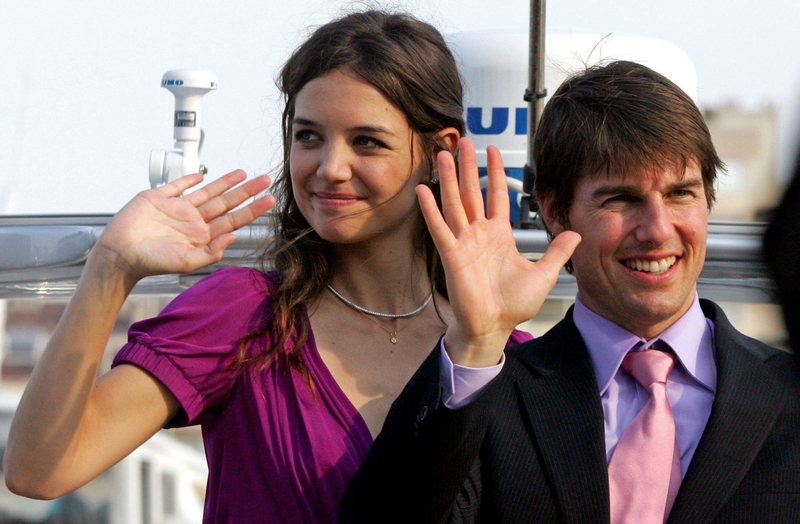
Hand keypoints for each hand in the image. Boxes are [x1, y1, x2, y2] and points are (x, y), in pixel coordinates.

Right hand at [95, 170, 274, 280]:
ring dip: (225, 182)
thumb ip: (213, 251)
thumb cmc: (152, 262)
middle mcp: (193, 221)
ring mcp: (177, 208)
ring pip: (207, 192)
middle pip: (226, 202)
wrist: (120, 253)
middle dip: (246, 191)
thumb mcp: (188, 262)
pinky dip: (190, 180)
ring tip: (243, 173)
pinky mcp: (158, 197)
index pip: (233, 220)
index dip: (252, 209)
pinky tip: (202, 176)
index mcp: (202, 236)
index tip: (270, 201)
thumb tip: (234, 236)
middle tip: (265, 180)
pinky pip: (178, 186)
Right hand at [416, 138, 580, 366]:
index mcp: (499, 235)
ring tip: (443, 155)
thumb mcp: (544, 274)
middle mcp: (479, 234)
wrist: (494, 326)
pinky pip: (439, 227)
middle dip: (468, 166)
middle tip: (464, 141)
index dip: (494, 173)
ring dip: (448, 178)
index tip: (492, 150)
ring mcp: (463, 242)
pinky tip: (424, 190)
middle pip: (472, 192)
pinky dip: (430, 209)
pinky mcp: (451, 254)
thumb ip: (557, 252)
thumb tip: (576, 234)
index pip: (496, 196)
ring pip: (454, 203)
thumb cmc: (513, 305)